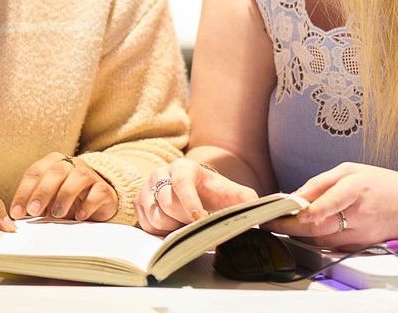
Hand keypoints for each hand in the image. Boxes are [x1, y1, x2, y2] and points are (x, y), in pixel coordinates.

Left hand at [10, 152, 117, 221]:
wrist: (96, 202)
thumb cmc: (66, 200)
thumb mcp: (48, 201)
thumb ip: (35, 205)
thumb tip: (19, 217)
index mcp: (52, 163)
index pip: (35, 173)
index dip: (24, 192)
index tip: (17, 212)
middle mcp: (71, 164)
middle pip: (56, 172)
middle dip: (42, 192)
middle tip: (34, 211)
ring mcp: (90, 174)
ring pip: (78, 177)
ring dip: (65, 196)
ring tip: (57, 215)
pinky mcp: (105, 188)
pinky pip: (98, 191)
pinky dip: (88, 204)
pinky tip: (79, 216)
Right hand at [135, 159, 256, 234]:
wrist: (202, 195)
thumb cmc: (220, 196)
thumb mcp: (239, 197)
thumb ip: (248, 202)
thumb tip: (256, 217)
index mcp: (184, 167)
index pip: (182, 182)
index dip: (190, 203)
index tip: (201, 220)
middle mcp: (162, 173)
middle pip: (167, 204)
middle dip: (184, 219)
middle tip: (197, 222)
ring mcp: (148, 187)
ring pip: (155, 215)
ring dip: (173, 226)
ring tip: (185, 223)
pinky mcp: (140, 202)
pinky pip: (145, 224)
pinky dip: (160, 231)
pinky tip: (173, 226)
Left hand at [263, 162, 397, 249]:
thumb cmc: (386, 185)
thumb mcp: (352, 170)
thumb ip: (322, 182)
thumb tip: (296, 196)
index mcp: (356, 189)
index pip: (324, 204)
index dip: (301, 211)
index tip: (283, 212)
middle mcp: (359, 214)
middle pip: (317, 226)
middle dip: (290, 226)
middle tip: (269, 222)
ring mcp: (361, 234)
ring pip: (322, 239)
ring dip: (299, 234)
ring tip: (282, 224)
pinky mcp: (362, 246)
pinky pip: (332, 245)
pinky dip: (316, 239)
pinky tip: (306, 231)